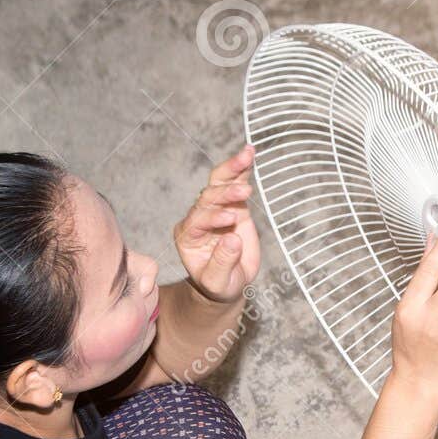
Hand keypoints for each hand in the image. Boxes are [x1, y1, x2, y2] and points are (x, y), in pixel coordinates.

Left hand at [174, 143, 260, 303]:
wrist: (227, 284)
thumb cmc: (219, 285)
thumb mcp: (218, 282)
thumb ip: (222, 262)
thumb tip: (233, 238)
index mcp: (187, 235)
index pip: (198, 219)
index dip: (214, 217)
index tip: (231, 220)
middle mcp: (198, 218)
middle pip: (207, 197)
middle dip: (225, 193)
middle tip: (243, 194)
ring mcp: (215, 208)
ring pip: (218, 183)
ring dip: (232, 170)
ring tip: (246, 156)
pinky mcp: (232, 205)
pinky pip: (234, 183)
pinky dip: (242, 168)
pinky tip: (250, 153)